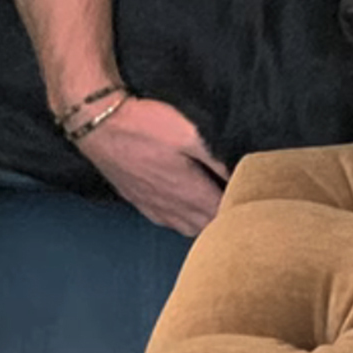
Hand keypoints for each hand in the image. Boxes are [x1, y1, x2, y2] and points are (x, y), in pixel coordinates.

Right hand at [75, 95, 228, 235]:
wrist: (99, 124)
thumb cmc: (146, 125)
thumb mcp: (190, 135)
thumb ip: (216, 158)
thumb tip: (240, 175)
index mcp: (187, 193)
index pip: (222, 216)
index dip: (240, 210)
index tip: (253, 199)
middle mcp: (169, 207)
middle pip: (206, 228)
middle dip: (225, 220)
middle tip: (241, 201)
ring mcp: (151, 206)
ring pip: (185, 228)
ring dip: (204, 222)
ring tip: (219, 204)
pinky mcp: (137, 200)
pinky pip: (166, 221)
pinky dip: (183, 220)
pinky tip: (187, 206)